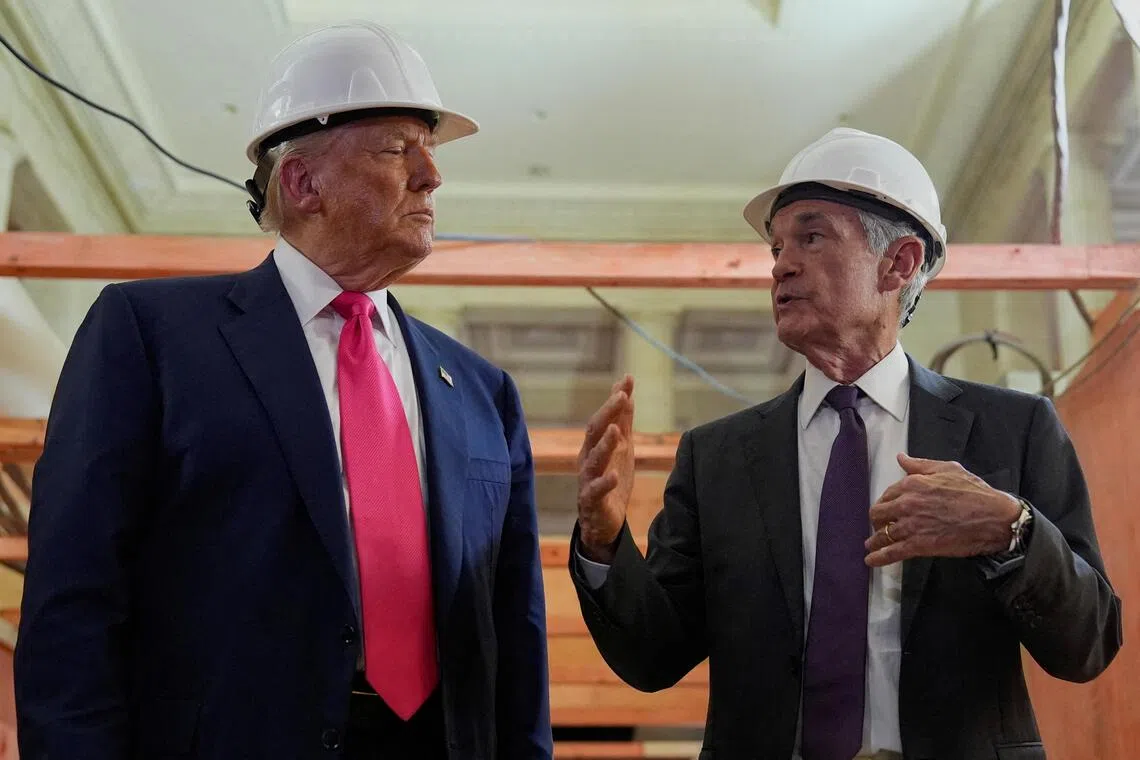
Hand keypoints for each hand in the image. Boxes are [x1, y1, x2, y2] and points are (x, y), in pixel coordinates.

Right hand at [576, 375, 635, 562]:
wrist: (603, 521)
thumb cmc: (611, 479)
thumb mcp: (621, 447)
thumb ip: (623, 420)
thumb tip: (626, 390)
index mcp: (595, 445)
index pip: (604, 417)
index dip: (614, 399)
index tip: (627, 380)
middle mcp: (588, 459)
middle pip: (594, 432)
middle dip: (607, 413)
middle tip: (621, 397)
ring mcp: (588, 479)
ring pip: (593, 460)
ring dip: (604, 444)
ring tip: (616, 431)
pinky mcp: (592, 502)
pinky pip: (595, 491)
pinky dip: (604, 483)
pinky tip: (614, 476)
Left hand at [865, 453, 1021, 566]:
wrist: (993, 518)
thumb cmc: (974, 492)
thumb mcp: (947, 469)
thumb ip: (920, 465)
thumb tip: (902, 458)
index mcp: (912, 484)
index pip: (887, 494)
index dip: (886, 502)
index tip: (887, 508)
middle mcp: (907, 504)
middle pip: (878, 514)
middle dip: (878, 520)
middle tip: (881, 525)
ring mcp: (911, 526)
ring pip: (882, 534)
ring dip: (875, 541)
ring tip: (871, 545)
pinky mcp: (919, 545)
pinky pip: (892, 552)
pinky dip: (879, 558)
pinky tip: (872, 561)